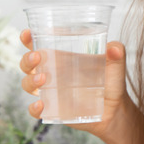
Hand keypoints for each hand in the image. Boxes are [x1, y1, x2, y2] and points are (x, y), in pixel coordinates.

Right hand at [19, 30, 136, 143]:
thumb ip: (117, 52)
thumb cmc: (111, 81)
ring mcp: (50, 92)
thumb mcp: (116, 64)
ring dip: (31, 81)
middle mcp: (51, 73)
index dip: (29, 38)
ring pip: (28, 84)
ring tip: (44, 79)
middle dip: (27, 59)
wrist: (115, 109)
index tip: (27, 33)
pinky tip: (41, 104)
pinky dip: (34, 107)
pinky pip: (36, 109)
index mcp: (61, 57)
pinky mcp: (53, 110)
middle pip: (28, 63)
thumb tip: (114, 48)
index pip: (39, 44)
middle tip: (38, 56)